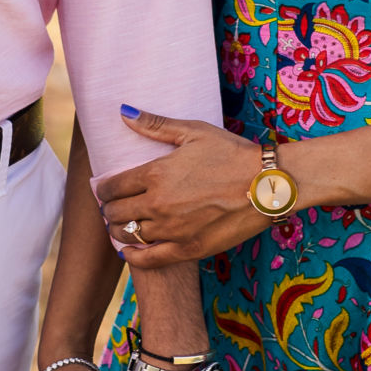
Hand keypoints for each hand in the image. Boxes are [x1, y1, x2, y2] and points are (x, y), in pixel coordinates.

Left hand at [96, 109, 274, 263]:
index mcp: (155, 174)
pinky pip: (148, 260)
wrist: (268, 184)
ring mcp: (172, 230)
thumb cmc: (232, 153)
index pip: (111, 187)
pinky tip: (130, 251)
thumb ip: (155, 124)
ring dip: (119, 230)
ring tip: (123, 225)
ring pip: (128, 236)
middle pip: (115, 213)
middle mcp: (158, 204)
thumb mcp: (194, 131)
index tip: (105, 190)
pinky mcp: (188, 249)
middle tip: (113, 207)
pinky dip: (133, 256)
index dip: (103, 190)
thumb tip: (123, 111)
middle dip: (109, 209)